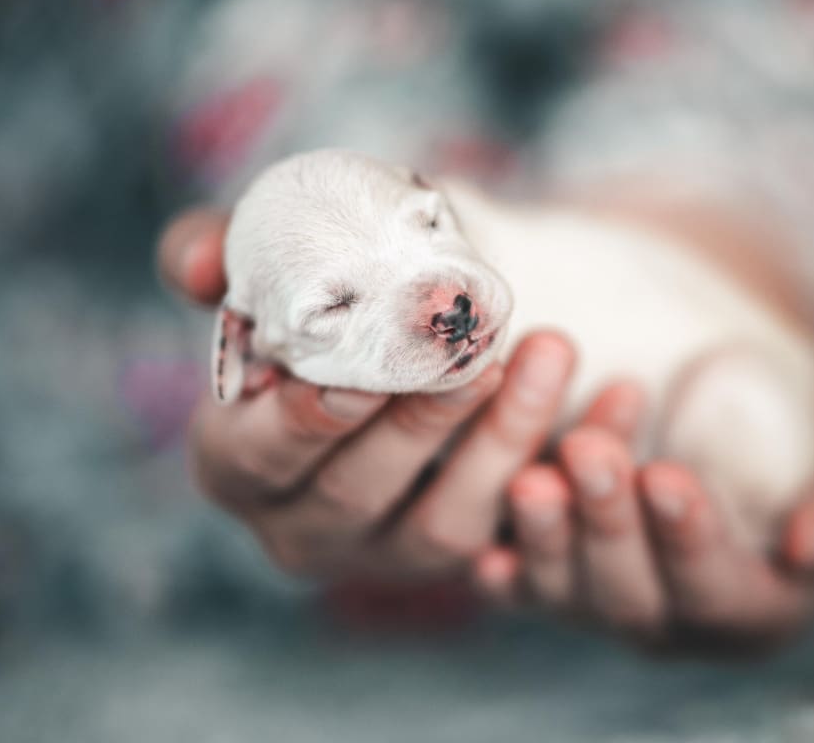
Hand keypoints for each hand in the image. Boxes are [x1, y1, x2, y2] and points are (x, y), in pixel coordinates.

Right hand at [159, 209, 577, 579]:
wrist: (412, 337)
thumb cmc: (328, 304)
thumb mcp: (273, 271)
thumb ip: (222, 255)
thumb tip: (201, 265)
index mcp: (235, 460)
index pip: (251, 455)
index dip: (303, 422)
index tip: (363, 375)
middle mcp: (298, 524)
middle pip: (353, 493)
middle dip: (420, 423)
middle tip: (480, 352)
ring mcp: (381, 553)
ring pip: (442, 524)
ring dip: (501, 440)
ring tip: (549, 352)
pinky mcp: (455, 558)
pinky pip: (514, 532)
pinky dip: (558, 462)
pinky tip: (612, 397)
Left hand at [470, 372, 813, 654]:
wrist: (750, 411)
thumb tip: (807, 546)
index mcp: (757, 608)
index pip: (718, 589)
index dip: (688, 540)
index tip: (664, 475)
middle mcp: (678, 622)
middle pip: (632, 593)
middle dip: (606, 524)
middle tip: (588, 451)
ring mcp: (612, 604)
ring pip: (569, 592)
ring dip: (546, 539)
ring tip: (530, 479)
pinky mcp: (561, 577)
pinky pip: (525, 587)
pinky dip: (504, 572)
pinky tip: (484, 551)